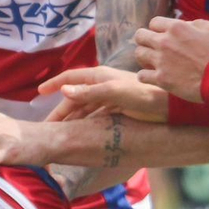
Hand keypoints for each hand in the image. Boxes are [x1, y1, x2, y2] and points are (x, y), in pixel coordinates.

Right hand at [40, 67, 166, 122]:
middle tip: (48, 127)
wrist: (170, 106)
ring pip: (85, 107)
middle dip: (61, 111)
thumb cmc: (143, 96)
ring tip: (61, 133)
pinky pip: (96, 115)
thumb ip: (89, 92)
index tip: (39, 92)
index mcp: (100, 76)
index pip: (71, 77)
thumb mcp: (114, 93)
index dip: (54, 84)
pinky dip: (85, 123)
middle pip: (76, 97)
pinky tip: (81, 133)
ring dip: (72, 119)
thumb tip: (63, 91)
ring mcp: (111, 96)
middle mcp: (103, 84)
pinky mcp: (119, 108)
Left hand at [133, 17, 208, 102]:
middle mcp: (165, 42)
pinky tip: (153, 76)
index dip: (158, 28)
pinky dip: (146, 75)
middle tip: (152, 46)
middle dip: (145, 40)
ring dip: (144, 56)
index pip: (154, 22)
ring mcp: (161, 61)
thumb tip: (184, 25)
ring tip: (152, 61)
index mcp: (176, 28)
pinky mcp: (161, 79)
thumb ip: (194, 23)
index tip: (163, 35)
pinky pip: (141, 75)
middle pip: (140, 36)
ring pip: (138, 54)